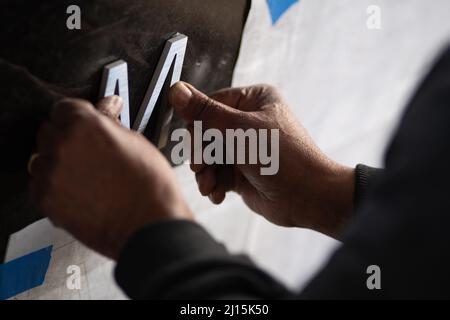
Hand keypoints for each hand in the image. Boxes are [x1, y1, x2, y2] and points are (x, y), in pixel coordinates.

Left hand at [29, 96, 192, 258]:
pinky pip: (39, 185)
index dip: (75, 118)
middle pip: (48, 131)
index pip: (63, 108)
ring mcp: (52, 174)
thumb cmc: (150, 187)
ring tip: (85, 177)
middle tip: (87, 153)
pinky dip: (53, 187)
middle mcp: (63, 145)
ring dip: (57, 164)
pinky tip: (79, 192)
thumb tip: (108, 107)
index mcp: (86, 125)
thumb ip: (111, 123)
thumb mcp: (136, 143)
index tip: (81, 125)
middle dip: (65, 139)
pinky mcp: (46, 200)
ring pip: (41, 159)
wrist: (149, 225)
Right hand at [169, 82, 353, 237]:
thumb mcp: (240, 130)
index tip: (195, 144)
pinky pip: (217, 174)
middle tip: (202, 166)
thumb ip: (205, 113)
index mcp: (253, 100)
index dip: (198, 126)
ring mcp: (245, 147)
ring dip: (205, 173)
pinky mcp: (243, 171)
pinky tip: (218, 194)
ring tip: (209, 186)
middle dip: (202, 154)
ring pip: (209, 156)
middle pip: (206, 133)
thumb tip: (177, 91)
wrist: (308, 197)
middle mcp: (248, 121)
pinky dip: (214, 184)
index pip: (210, 106)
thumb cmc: (284, 158)